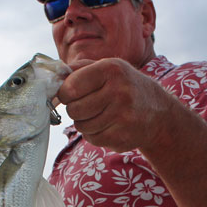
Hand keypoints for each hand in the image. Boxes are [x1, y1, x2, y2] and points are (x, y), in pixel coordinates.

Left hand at [57, 58, 173, 152]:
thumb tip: (48, 83)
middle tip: (88, 105)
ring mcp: (123, 116)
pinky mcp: (123, 136)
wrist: (158, 111)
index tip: (72, 94)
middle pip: (74, 109)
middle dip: (76, 109)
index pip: (70, 87)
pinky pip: (92, 139)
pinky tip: (109, 126)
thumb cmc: (124, 86)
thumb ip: (76, 71)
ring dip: (85, 123)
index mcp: (111, 69)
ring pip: (81, 126)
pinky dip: (95, 134)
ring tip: (101, 115)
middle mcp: (119, 91)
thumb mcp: (107, 68)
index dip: (65, 93)